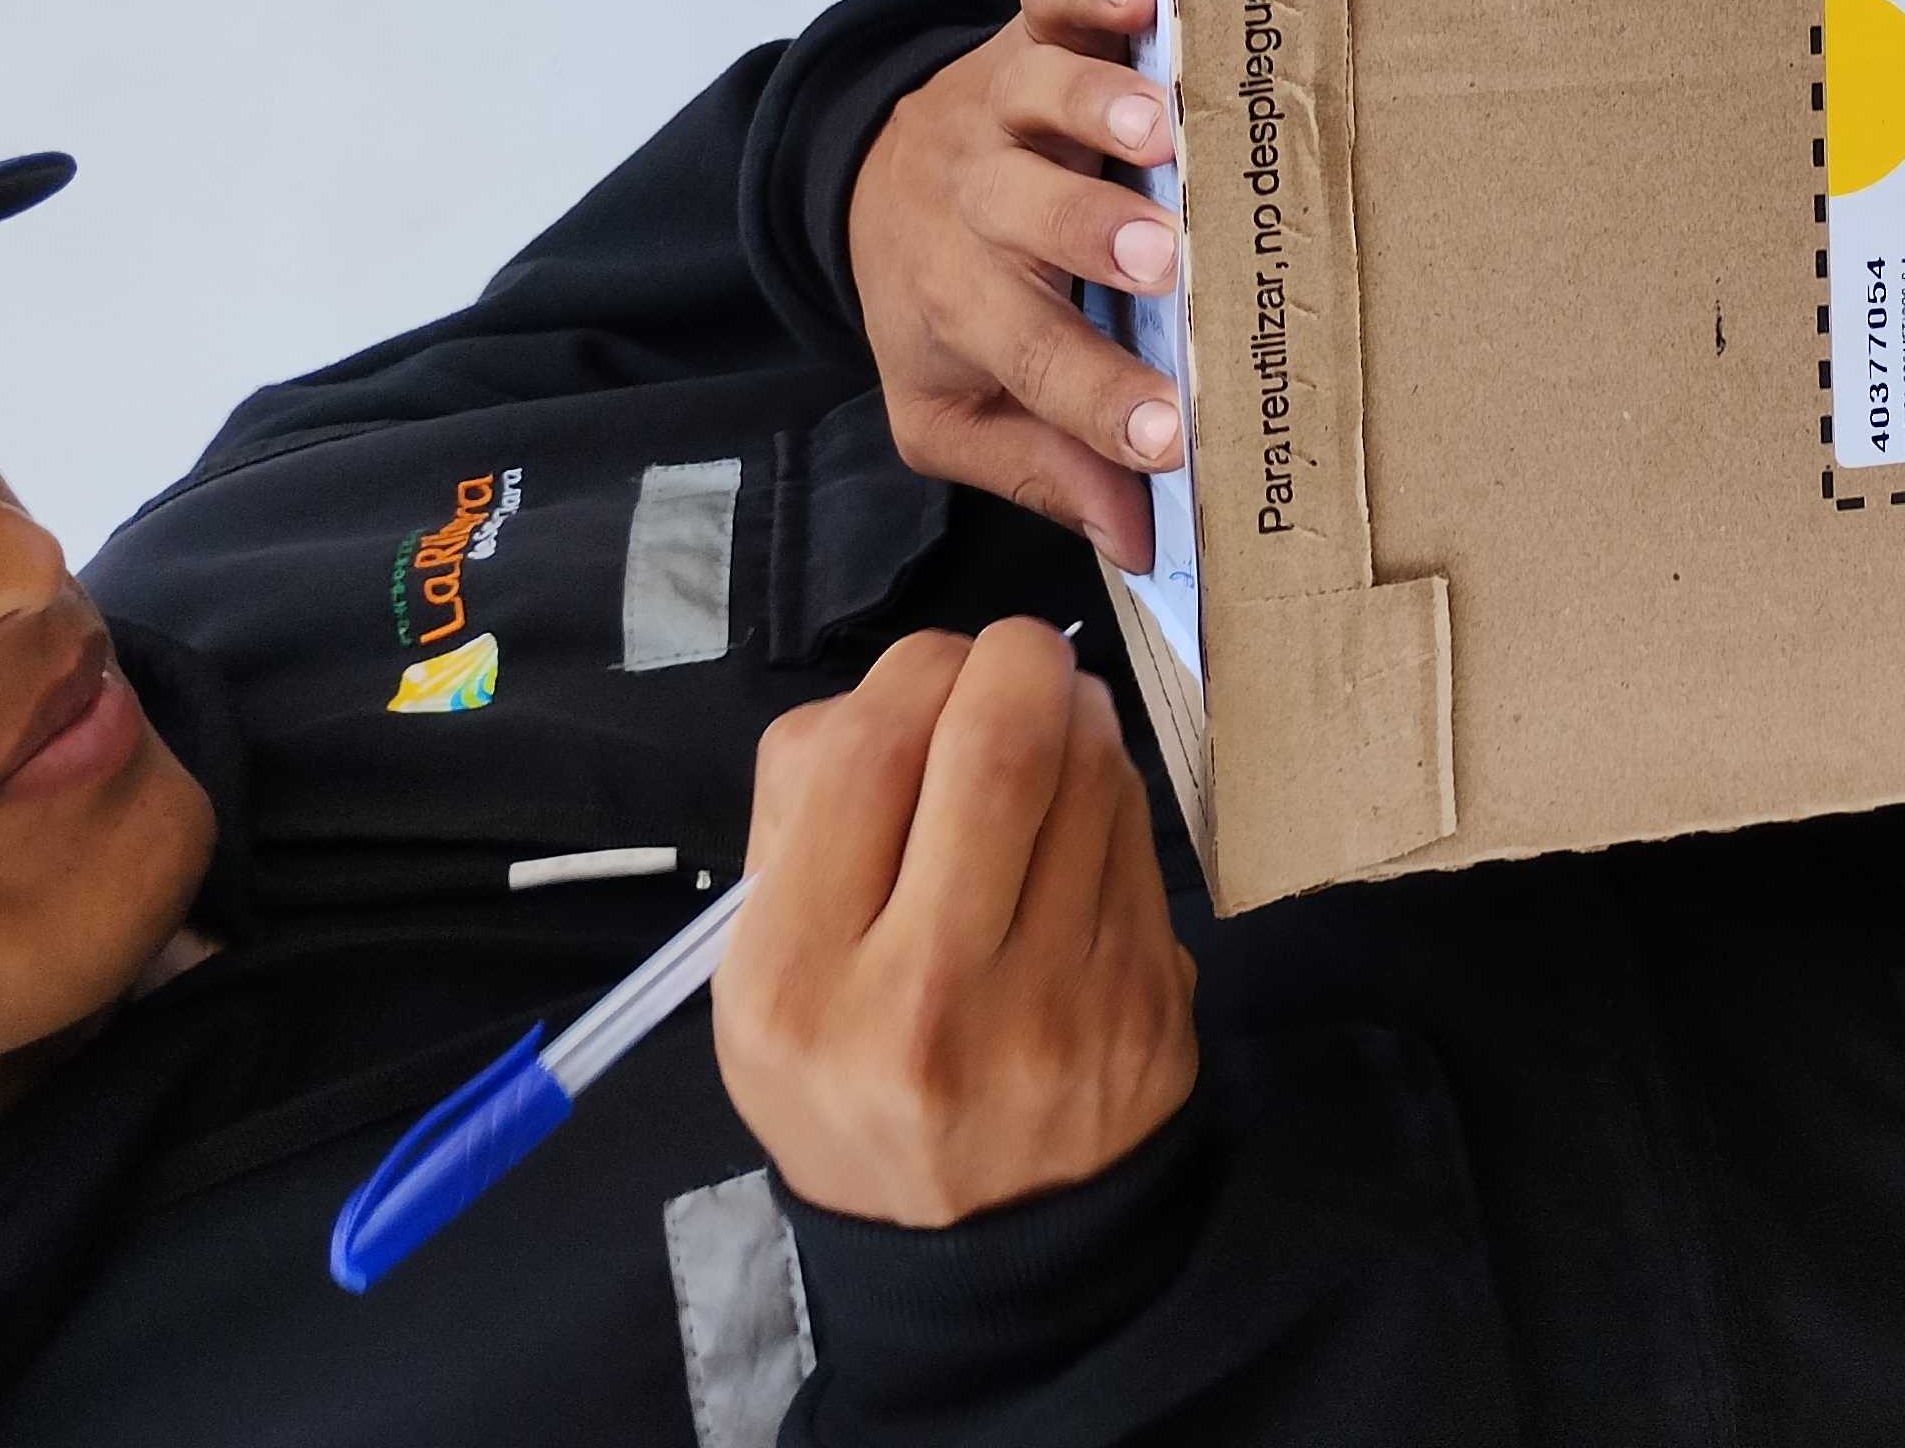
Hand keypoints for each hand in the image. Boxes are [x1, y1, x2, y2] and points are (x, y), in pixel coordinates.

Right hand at [715, 622, 1197, 1225]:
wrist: (979, 1245)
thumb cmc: (851, 1078)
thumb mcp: (758, 981)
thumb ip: (799, 822)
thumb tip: (895, 692)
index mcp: (796, 987)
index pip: (860, 751)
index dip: (909, 672)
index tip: (926, 676)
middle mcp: (924, 1002)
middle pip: (996, 741)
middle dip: (1011, 660)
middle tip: (1008, 661)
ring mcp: (1053, 1009)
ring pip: (1089, 773)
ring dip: (1073, 712)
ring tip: (1049, 721)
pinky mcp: (1146, 1008)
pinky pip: (1139, 836)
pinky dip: (1111, 787)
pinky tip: (1084, 802)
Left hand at [848, 0, 1181, 568]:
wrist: (872, 183)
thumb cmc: (941, 307)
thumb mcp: (955, 412)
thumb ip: (1045, 470)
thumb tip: (1142, 539)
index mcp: (958, 303)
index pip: (1025, 358)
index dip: (1096, 402)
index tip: (1171, 438)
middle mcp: (972, 201)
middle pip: (1019, 215)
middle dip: (1086, 233)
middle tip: (1159, 259)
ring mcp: (997, 108)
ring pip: (1034, 95)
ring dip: (1092, 107)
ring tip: (1160, 126)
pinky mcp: (1024, 32)